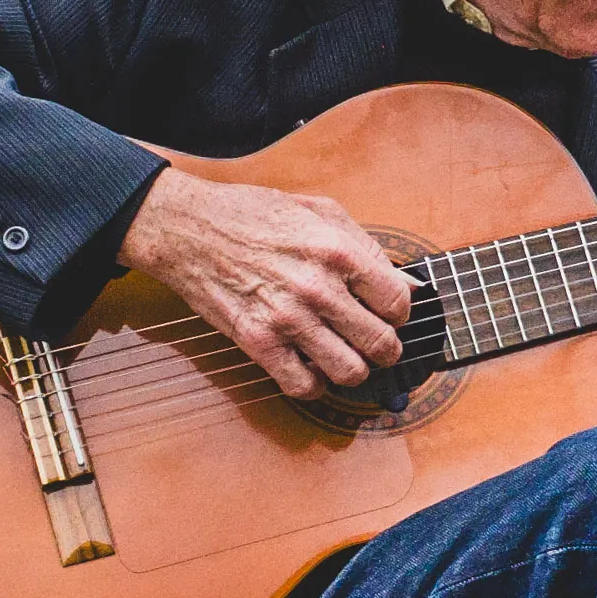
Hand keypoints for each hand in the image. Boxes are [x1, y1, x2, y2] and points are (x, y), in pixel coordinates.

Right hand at [121, 164, 411, 396]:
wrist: (189, 229)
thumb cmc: (254, 215)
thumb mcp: (320, 211)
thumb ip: (367, 248)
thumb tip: (406, 286)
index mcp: (337, 250)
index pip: (397, 303)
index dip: (398, 313)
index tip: (387, 313)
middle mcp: (316, 287)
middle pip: (381, 343)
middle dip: (385, 347)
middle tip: (373, 342)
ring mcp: (286, 318)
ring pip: (350, 371)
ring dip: (354, 369)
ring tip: (345, 355)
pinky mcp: (257, 342)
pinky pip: (302, 386)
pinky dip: (315, 385)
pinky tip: (312, 367)